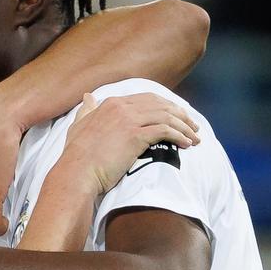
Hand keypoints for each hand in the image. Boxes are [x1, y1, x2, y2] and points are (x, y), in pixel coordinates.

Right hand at [60, 92, 200, 195]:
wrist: (76, 173)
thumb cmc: (75, 156)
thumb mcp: (77, 127)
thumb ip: (86, 111)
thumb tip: (88, 96)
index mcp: (111, 104)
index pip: (148, 99)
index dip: (166, 107)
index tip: (178, 117)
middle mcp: (122, 107)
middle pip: (161, 105)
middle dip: (181, 115)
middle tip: (193, 127)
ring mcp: (129, 120)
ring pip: (167, 117)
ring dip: (185, 127)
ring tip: (195, 138)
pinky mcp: (135, 136)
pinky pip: (165, 131)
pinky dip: (179, 136)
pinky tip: (187, 144)